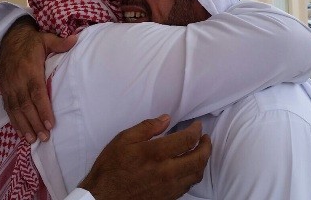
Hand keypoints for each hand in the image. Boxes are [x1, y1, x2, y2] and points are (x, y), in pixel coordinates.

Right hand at [0, 16, 76, 142]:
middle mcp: (18, 80)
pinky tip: (21, 133)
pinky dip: (14, 122)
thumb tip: (76, 39)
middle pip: (26, 105)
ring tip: (33, 140)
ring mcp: (9, 86)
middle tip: (45, 137)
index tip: (51, 124)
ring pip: (16, 110)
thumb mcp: (46, 39)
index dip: (43, 109)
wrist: (9, 39)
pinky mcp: (4, 90)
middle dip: (35, 123)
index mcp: (30, 69)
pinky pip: (8, 108)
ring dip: (24, 126)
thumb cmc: (32, 42)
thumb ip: (60, 43)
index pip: (36, 92)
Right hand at [79, 115, 210, 199]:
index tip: (197, 126)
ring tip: (200, 152)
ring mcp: (169, 187)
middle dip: (207, 146)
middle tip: (206, 138)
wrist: (103, 198)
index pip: (188, 140)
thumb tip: (166, 119)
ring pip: (196, 174)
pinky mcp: (167, 198)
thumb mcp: (123, 140)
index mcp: (156, 154)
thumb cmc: (110, 168)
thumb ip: (147, 127)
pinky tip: (188, 168)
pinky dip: (192, 174)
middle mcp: (167, 172)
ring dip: (202, 162)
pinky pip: (187, 186)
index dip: (196, 130)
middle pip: (199, 159)